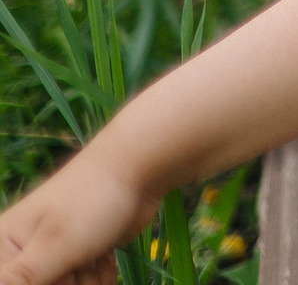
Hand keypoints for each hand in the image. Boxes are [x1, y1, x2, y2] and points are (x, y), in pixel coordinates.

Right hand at [0, 155, 158, 284]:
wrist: (136, 172)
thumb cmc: (90, 200)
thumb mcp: (53, 245)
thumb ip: (20, 279)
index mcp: (1, 249)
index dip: (44, 283)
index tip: (60, 272)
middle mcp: (20, 259)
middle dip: (71, 283)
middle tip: (79, 260)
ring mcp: (51, 262)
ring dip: (90, 281)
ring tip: (94, 251)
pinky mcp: (76, 263)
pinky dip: (101, 276)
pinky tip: (104, 253)